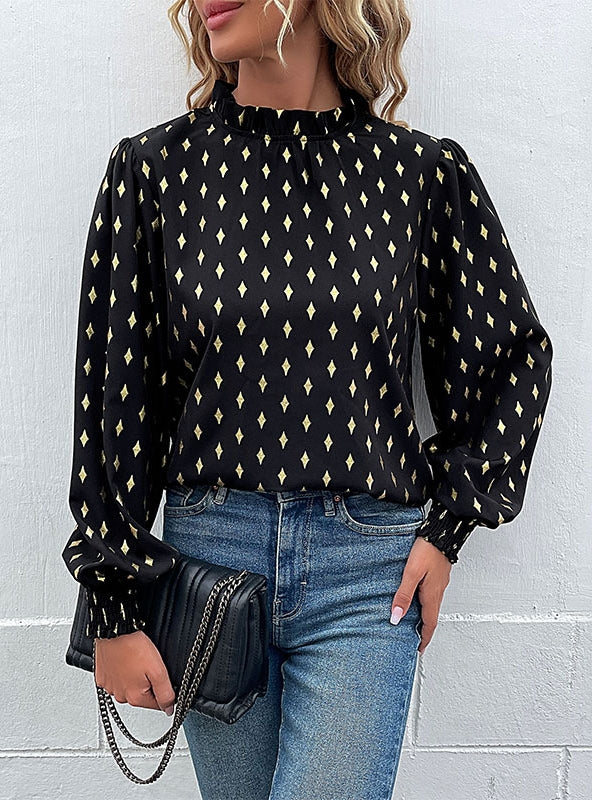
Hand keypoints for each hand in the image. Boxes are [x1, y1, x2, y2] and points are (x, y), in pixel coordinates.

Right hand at [94, 629, 175, 714]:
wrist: (114, 631)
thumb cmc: (133, 646)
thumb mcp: (157, 670)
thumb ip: (165, 693)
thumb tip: (169, 709)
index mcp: (135, 697)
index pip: (156, 705)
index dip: (164, 691)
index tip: (162, 677)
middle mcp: (120, 696)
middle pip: (142, 695)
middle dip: (149, 683)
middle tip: (148, 664)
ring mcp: (109, 687)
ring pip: (129, 687)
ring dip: (135, 677)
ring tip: (136, 660)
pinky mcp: (102, 677)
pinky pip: (116, 679)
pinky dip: (122, 672)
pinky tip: (125, 660)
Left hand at [390, 536, 451, 653]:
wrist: (442, 531)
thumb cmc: (428, 549)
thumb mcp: (411, 573)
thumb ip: (403, 594)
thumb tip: (396, 616)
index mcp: (432, 595)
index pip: (429, 624)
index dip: (424, 638)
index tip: (419, 649)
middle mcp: (438, 591)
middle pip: (431, 616)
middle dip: (423, 630)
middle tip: (413, 638)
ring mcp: (438, 582)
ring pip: (431, 604)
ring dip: (423, 615)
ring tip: (411, 620)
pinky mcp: (436, 574)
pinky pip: (430, 593)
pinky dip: (423, 602)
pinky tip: (415, 596)